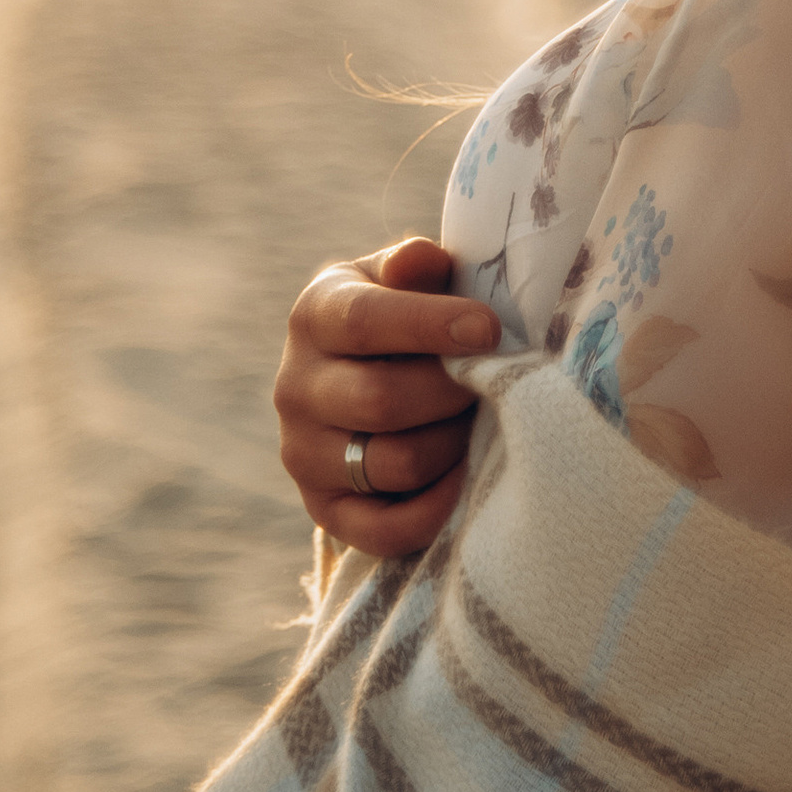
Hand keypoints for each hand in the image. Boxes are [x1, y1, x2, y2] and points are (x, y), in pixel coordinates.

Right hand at [273, 234, 497, 559]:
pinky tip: (465, 476)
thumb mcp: (408, 278)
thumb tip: (418, 261)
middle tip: (496, 380)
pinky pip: (383, 530)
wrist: (372, 376)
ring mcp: (302, 453)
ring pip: (391, 464)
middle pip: (381, 400)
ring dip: (452, 445)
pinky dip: (434, 509)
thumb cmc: (407, 317)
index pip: (366, 321)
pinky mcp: (323, 510)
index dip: (431, 325)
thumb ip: (416, 267)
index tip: (491, 329)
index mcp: (315, 315)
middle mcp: (294, 387)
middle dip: (453, 392)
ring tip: (479, 421)